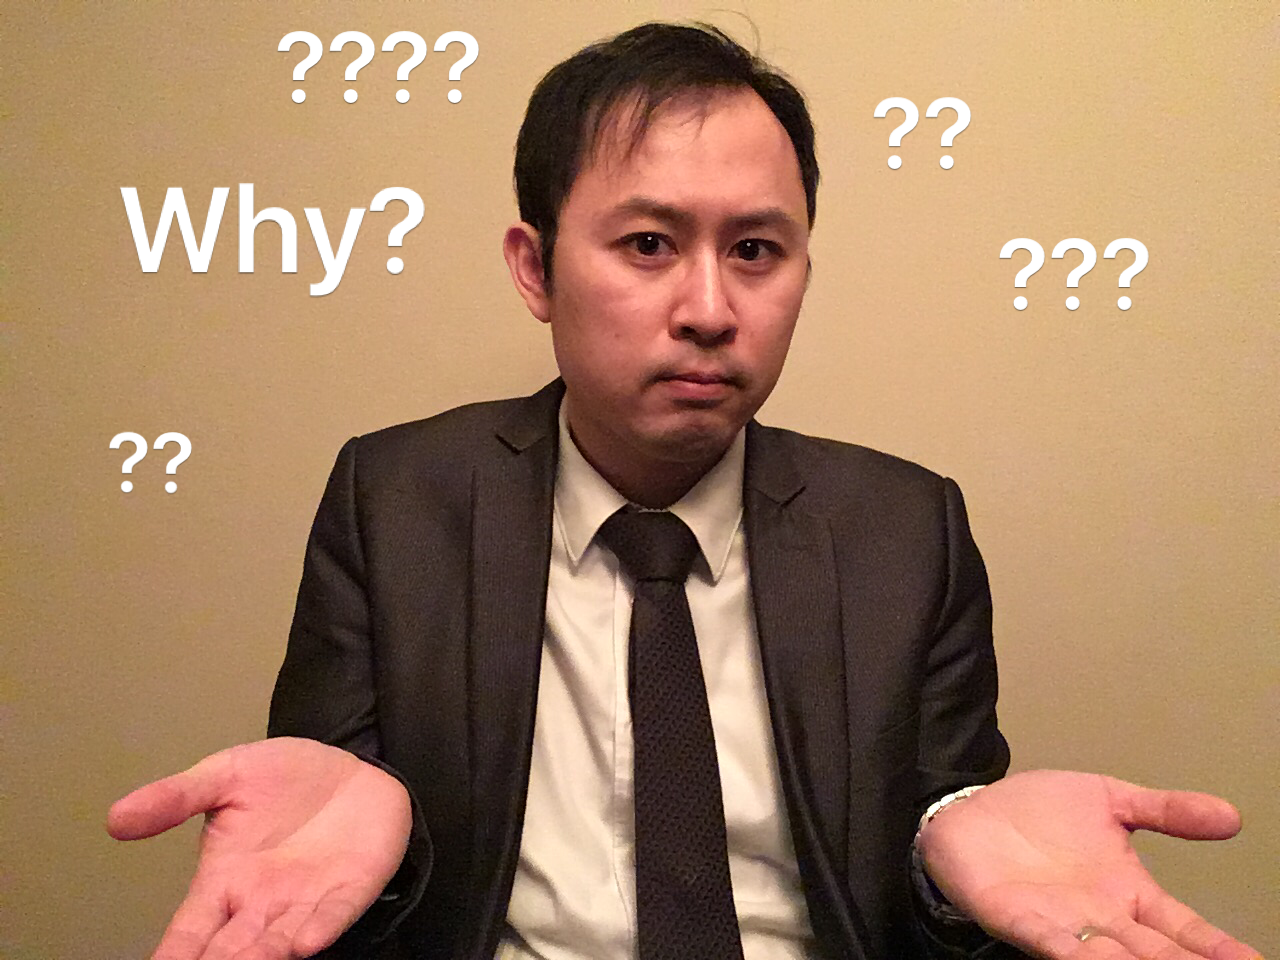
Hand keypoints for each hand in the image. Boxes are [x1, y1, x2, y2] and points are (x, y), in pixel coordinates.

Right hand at [107, 737, 411, 959]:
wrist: (353, 767)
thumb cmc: (287, 778)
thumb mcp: (226, 776)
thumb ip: (176, 797)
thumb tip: (115, 819)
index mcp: (224, 881)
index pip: (188, 933)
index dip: (172, 954)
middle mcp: (260, 903)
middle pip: (229, 950)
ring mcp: (305, 902)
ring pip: (276, 944)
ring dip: (261, 956)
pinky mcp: (348, 892)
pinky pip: (332, 917)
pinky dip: (318, 930)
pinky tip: (303, 942)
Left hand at [916, 770, 1260, 959]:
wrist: (972, 807)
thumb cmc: (1039, 812)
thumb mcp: (1109, 800)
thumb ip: (1166, 811)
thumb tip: (1232, 816)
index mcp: (1129, 892)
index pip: (1184, 927)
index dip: (1217, 946)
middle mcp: (1102, 918)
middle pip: (1155, 951)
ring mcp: (1061, 924)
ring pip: (1109, 957)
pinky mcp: (1018, 921)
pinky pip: (1050, 944)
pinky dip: (1072, 954)